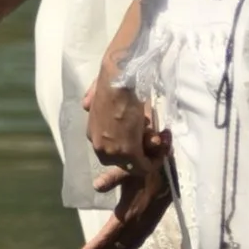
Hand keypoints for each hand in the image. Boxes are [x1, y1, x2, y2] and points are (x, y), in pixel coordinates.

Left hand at [74, 154, 173, 248]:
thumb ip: (113, 178)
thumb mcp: (130, 168)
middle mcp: (137, 224)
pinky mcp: (148, 227)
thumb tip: (96, 186)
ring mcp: (144, 228)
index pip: (108, 236)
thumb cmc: (147, 166)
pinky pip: (134, 247)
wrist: (173, 170)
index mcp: (130, 212)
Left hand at [84, 63, 152, 177]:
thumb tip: (86, 104)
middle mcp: (99, 147)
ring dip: (150, 152)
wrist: (119, 81)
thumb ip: (92, 101)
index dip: (130, 143)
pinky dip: (155, 160)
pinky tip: (163, 146)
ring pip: (134, 164)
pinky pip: (143, 167)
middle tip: (153, 134)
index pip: (112, 149)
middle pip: (122, 159)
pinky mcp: (128, 153)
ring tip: (159, 134)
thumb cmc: (112, 82)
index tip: (144, 131)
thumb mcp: (97, 93)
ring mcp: (113, 152)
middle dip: (140, 150)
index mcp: (92, 133)